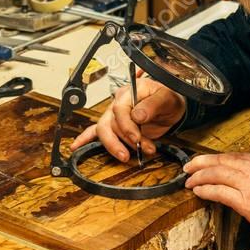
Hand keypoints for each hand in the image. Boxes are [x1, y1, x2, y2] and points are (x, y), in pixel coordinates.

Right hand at [70, 78, 185, 161]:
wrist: (172, 106)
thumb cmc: (169, 98)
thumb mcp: (166, 98)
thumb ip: (153, 105)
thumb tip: (138, 115)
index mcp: (129, 92)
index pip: (120, 109)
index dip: (127, 126)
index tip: (138, 139)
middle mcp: (118, 103)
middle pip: (110, 123)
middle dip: (124, 139)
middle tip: (139, 149)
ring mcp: (114, 115)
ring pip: (104, 130)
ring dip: (115, 146)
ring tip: (128, 156)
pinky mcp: (115, 126)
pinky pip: (95, 130)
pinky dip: (85, 138)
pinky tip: (76, 146)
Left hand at [184, 153, 249, 228]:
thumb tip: (237, 174)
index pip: (233, 156)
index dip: (215, 159)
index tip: (205, 162)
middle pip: (221, 160)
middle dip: (201, 163)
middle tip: (188, 167)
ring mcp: (249, 183)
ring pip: (216, 174)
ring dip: (199, 177)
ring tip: (189, 180)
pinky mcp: (244, 201)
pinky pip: (219, 192)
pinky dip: (205, 190)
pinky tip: (198, 191)